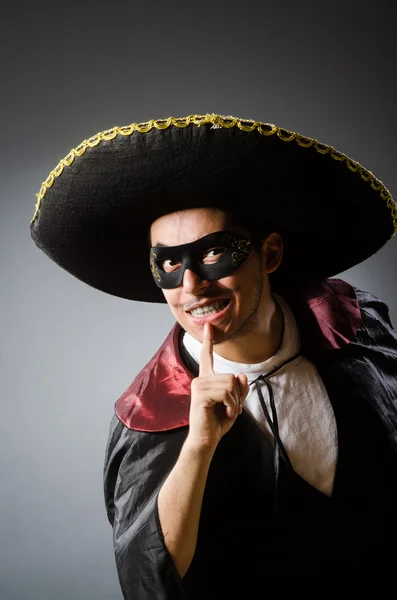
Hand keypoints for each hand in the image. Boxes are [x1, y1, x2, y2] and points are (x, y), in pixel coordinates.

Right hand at [187, 323, 248, 451]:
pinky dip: (231, 404)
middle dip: (237, 394)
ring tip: (228, 410)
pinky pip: (226, 392)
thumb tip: (242, 375)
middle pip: (230, 376)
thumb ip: (239, 389)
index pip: (207, 356)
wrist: (207, 439)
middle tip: (232, 408)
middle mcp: (200, 379)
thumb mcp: (234, 403)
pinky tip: (225, 412)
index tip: (209, 326)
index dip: (208, 341)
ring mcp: (198, 386)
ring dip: (235, 401)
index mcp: (207, 379)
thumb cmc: (218, 422)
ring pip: (230, 383)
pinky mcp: (200, 394)